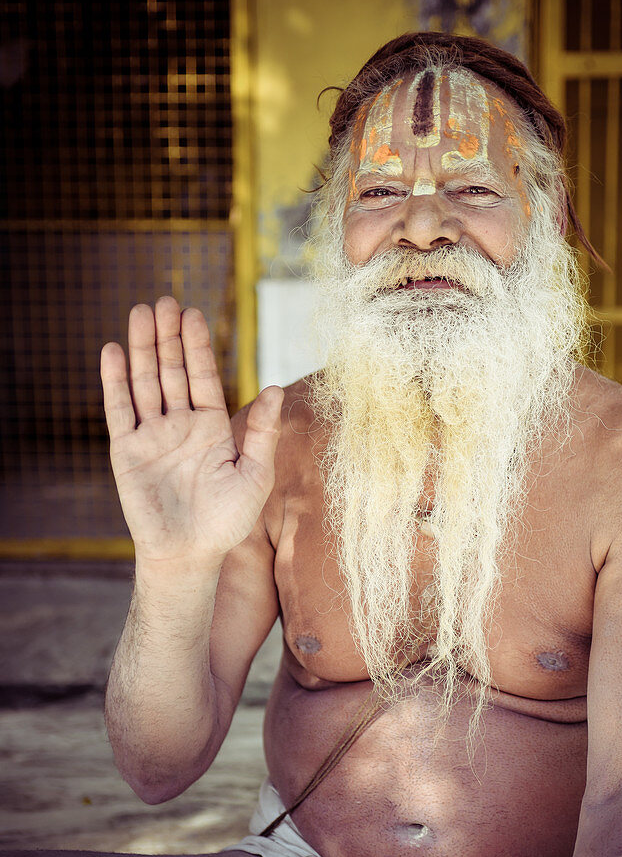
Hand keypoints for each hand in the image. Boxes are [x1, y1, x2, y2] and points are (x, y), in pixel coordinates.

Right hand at [100, 296, 282, 565]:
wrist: (188, 555)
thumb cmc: (227, 521)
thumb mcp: (254, 475)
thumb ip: (262, 432)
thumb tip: (275, 389)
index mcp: (212, 427)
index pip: (203, 376)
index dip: (197, 345)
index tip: (193, 313)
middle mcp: (181, 425)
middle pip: (173, 371)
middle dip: (168, 337)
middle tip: (164, 301)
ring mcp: (152, 435)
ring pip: (145, 382)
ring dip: (141, 349)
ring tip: (139, 313)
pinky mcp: (126, 450)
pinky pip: (119, 409)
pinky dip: (114, 381)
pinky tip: (112, 350)